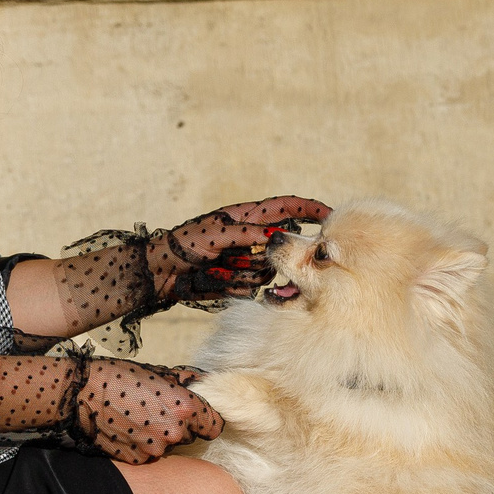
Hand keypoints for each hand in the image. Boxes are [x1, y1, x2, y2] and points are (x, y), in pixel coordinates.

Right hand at [0, 355, 225, 463]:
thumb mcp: (158, 371)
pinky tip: (127, 430)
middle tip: (157, 410)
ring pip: (169, 447)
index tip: (196, 414)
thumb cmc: (120, 375)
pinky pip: (148, 455)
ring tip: (138, 419)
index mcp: (185, 408)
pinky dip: (142, 446)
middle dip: (180, 426)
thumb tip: (205, 381)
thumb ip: (187, 380)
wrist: (80, 394)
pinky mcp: (136, 460)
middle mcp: (174, 433)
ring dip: (160, 437)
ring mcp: (155, 450)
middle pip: (191, 436)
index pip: (215, 425)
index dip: (207, 419)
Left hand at [150, 196, 331, 302]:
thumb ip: (246, 234)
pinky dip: (239, 284)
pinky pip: (254, 285)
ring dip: (247, 271)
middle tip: (250, 257)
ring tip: (220, 267)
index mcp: (247, 217)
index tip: (331, 215)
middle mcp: (252, 237)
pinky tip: (219, 280)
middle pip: (281, 244)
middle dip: (274, 253)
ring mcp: (248, 260)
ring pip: (269, 268)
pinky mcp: (241, 281)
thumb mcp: (215, 234)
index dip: (310, 208)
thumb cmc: (185, 244)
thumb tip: (274, 238)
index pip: (287, 208)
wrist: (162, 271)